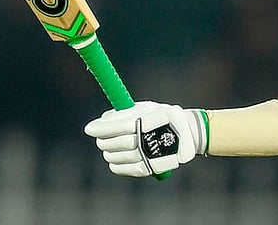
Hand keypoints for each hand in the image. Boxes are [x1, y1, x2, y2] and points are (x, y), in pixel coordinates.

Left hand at [84, 101, 205, 176]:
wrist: (188, 134)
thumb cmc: (163, 117)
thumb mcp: (147, 108)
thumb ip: (125, 112)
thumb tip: (102, 118)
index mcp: (147, 120)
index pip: (117, 126)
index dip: (100, 128)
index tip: (89, 128)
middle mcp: (146, 138)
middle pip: (114, 142)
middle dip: (102, 139)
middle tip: (99, 136)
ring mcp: (147, 155)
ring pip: (116, 156)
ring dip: (108, 151)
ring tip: (108, 147)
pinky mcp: (148, 168)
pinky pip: (123, 169)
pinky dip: (115, 164)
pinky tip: (113, 159)